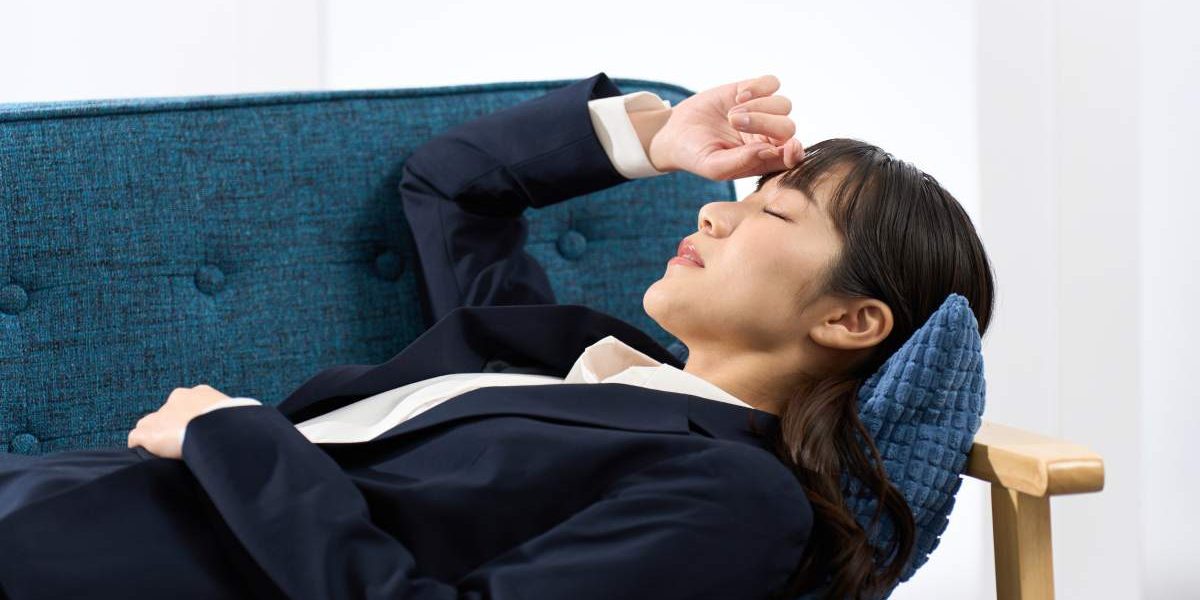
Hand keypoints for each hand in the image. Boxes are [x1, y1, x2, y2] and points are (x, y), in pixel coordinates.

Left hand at [127, 384, 231, 459]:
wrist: (215, 431)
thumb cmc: (232, 425)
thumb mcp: (233, 416)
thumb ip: (225, 418)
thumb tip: (235, 428)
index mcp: (199, 393)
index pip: (187, 406)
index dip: (190, 421)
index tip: (196, 434)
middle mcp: (176, 399)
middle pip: (167, 414)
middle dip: (172, 427)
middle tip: (183, 445)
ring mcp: (160, 414)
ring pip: (149, 425)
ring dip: (156, 437)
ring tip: (166, 453)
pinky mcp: (147, 432)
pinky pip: (135, 439)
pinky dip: (140, 447)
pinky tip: (151, 457)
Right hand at [647, 74, 803, 180]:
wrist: (675, 132)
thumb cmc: (696, 155)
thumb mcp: (713, 167)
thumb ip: (742, 162)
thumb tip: (769, 149)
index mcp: (764, 159)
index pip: (793, 157)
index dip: (795, 152)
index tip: (787, 147)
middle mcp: (768, 136)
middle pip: (788, 127)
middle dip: (764, 123)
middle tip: (734, 122)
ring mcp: (762, 112)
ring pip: (783, 105)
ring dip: (757, 108)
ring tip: (731, 115)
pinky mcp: (753, 90)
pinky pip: (772, 83)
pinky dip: (758, 88)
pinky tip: (738, 96)